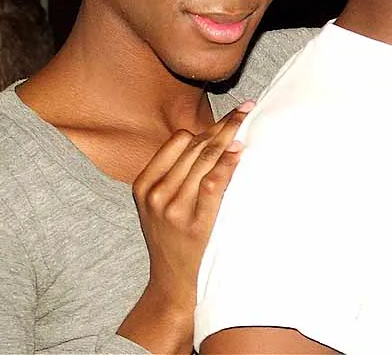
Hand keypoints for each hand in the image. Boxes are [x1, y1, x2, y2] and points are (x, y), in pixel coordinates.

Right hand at [119, 100, 254, 352]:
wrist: (173, 284)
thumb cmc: (173, 239)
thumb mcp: (161, 205)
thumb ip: (176, 174)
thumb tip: (211, 138)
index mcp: (144, 184)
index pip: (178, 141)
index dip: (206, 125)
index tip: (229, 115)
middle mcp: (156, 193)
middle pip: (195, 146)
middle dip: (223, 125)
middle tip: (246, 108)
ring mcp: (174, 208)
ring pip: (204, 159)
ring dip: (229, 137)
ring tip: (247, 121)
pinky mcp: (195, 222)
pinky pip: (213, 182)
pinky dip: (227, 163)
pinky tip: (240, 151)